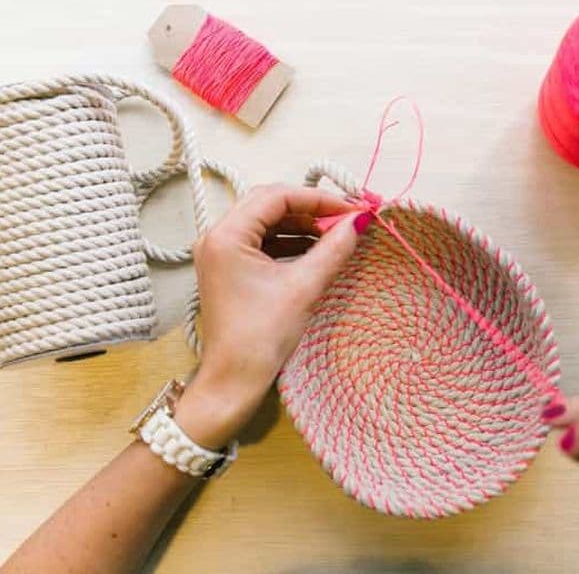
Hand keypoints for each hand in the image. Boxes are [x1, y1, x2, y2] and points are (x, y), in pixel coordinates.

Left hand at [174, 184, 366, 447]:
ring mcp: (221, 254)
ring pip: (267, 223)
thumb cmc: (262, 336)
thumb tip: (360, 223)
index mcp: (227, 236)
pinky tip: (316, 252)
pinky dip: (290, 244)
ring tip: (336, 236)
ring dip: (301, 226)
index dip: (318, 199)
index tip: (351, 210)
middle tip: (345, 220)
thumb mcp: (304, 287)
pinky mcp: (229, 270)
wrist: (233, 381)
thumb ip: (333, 249)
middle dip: (310, 209)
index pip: (276, 196)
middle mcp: (218, 238)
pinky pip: (263, 244)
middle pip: (269, 204)